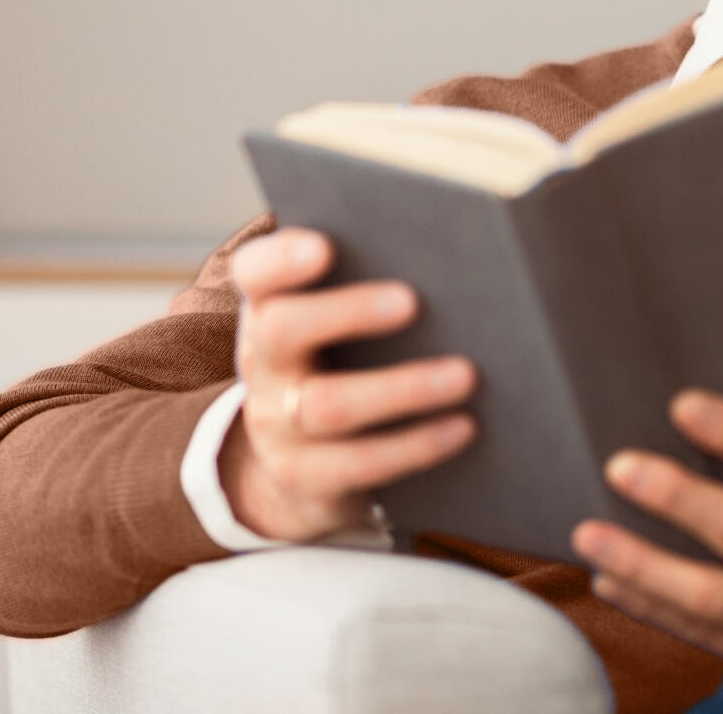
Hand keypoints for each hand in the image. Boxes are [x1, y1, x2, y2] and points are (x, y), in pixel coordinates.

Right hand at [221, 227, 478, 541]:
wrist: (298, 463)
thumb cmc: (341, 361)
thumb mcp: (338, 321)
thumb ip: (373, 280)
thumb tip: (452, 252)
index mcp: (270, 307)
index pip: (255, 273)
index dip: (281, 259)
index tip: (325, 246)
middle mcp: (264, 363)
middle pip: (281, 330)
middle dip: (346, 312)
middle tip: (412, 301)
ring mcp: (278, 423)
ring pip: (328, 405)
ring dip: (403, 388)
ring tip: (466, 374)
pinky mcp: (308, 475)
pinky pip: (361, 463)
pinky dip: (418, 444)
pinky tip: (464, 426)